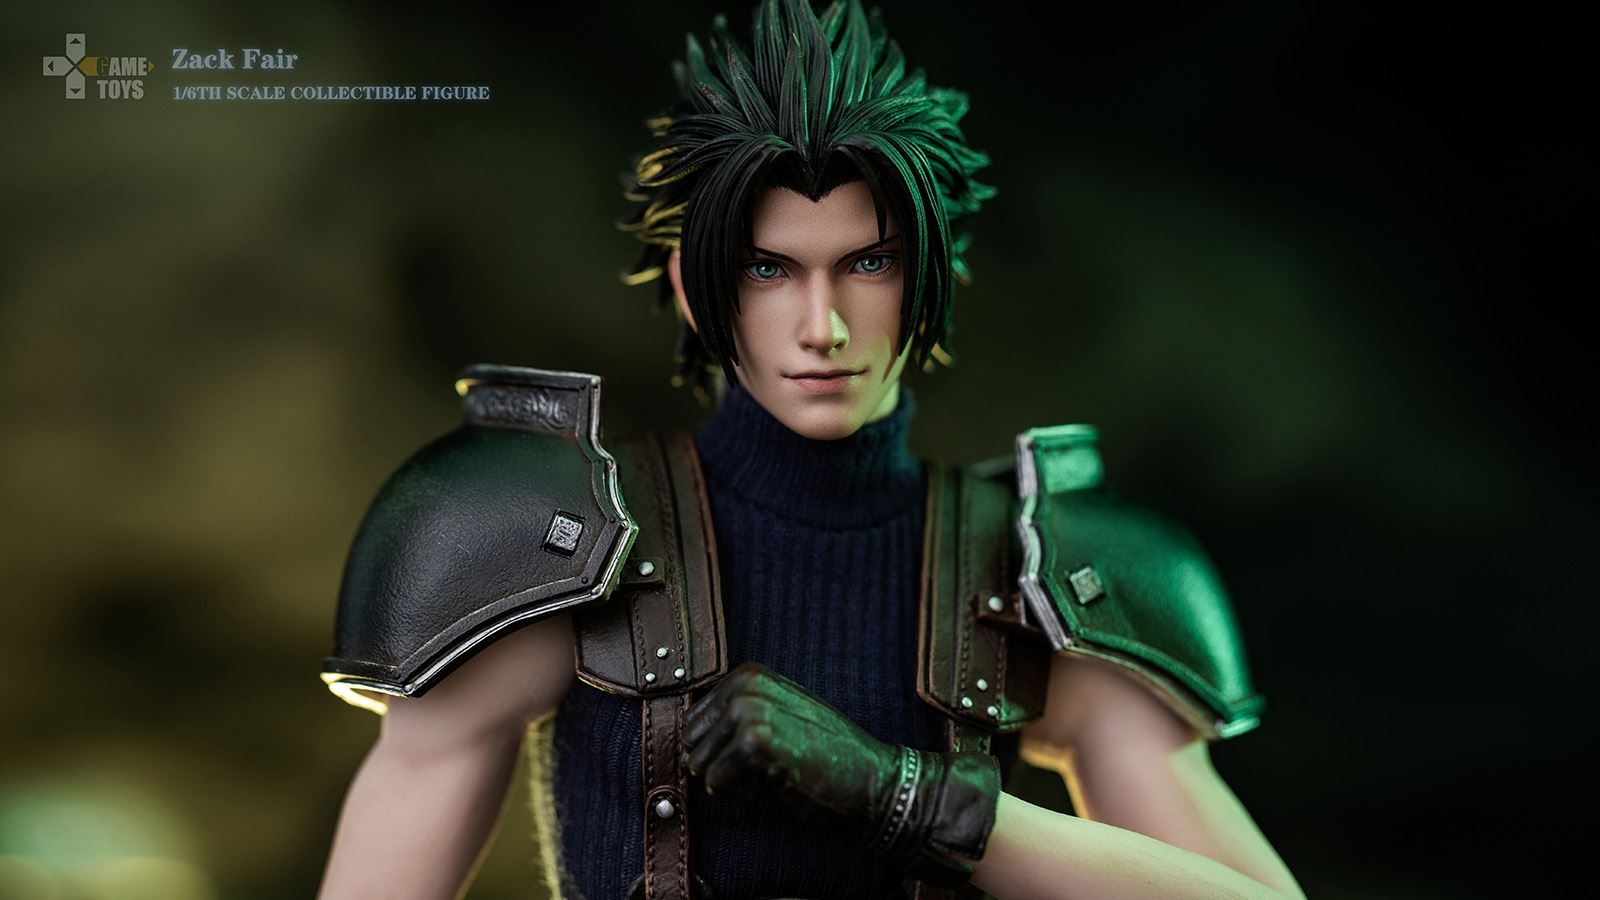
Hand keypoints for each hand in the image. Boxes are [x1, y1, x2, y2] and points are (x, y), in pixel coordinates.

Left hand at [682, 660, 1001, 887]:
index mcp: (748, 675)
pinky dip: (745, 795)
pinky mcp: (754, 742)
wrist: (872, 780)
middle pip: (692, 744)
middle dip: (724, 766)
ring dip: (735, 782)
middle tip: (771, 765)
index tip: (765, 751)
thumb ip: (732, 724)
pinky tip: (780, 782)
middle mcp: (745, 684)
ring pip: (701, 766)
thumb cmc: (826, 757)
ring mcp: (748, 710)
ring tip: (777, 771)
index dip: (723, 751)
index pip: (693, 723)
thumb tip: (683, 751)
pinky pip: (717, 785)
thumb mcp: (777, 722)